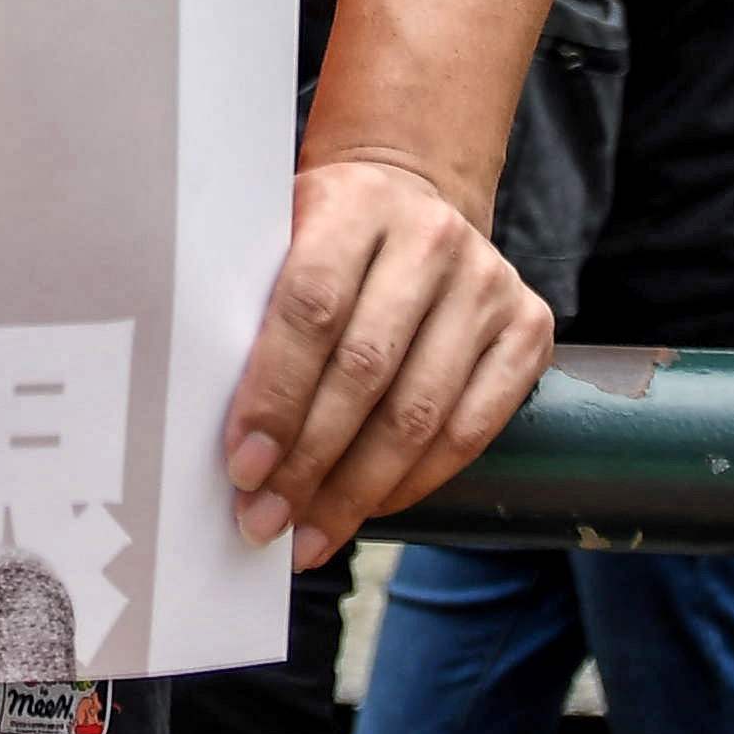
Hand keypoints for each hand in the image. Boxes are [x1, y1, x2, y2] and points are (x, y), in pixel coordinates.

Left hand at [220, 151, 548, 565]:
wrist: (416, 198)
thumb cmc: (326, 239)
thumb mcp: (280, 238)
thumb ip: (250, 306)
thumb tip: (202, 419)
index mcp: (355, 204)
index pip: (311, 307)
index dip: (275, 395)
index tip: (241, 467)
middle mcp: (431, 238)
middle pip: (366, 369)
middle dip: (308, 461)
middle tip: (265, 520)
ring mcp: (488, 284)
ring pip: (420, 412)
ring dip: (357, 489)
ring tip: (309, 534)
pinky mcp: (530, 327)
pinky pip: (472, 428)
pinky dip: (416, 480)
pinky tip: (370, 508)